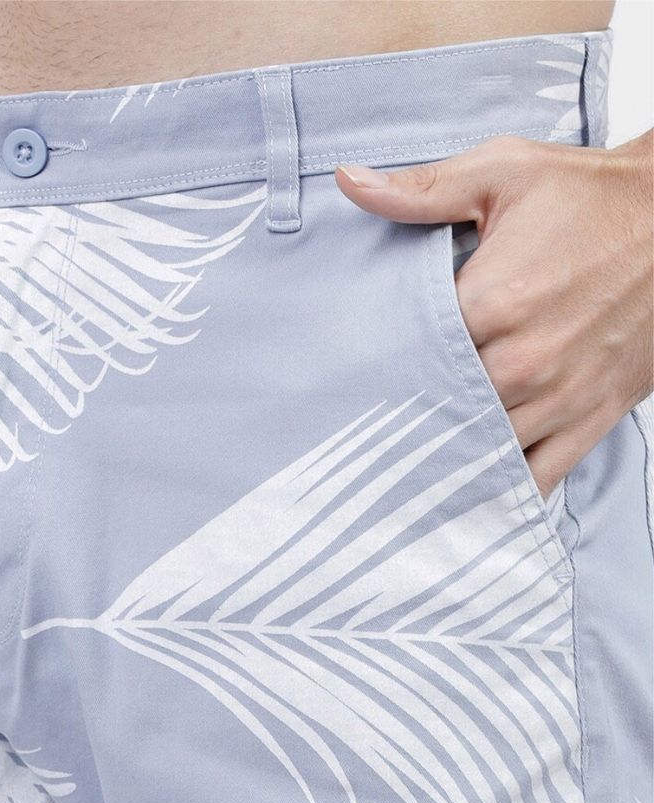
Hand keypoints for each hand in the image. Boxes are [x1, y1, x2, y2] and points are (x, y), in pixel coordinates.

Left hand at [335, 130, 653, 496]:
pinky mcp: (592, 415)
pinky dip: (501, 488)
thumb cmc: (591, 196)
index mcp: (496, 301)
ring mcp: (561, 396)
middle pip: (439, 409)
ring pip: (481, 449)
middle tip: (371, 418)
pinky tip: (466, 489)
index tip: (355, 367)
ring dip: (443, 455)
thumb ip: (421, 190)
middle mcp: (526, 360)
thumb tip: (349, 181)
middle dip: (407, 412)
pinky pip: (539, 475)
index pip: (411, 354)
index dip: (378, 363)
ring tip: (403, 459)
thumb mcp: (503, 173)